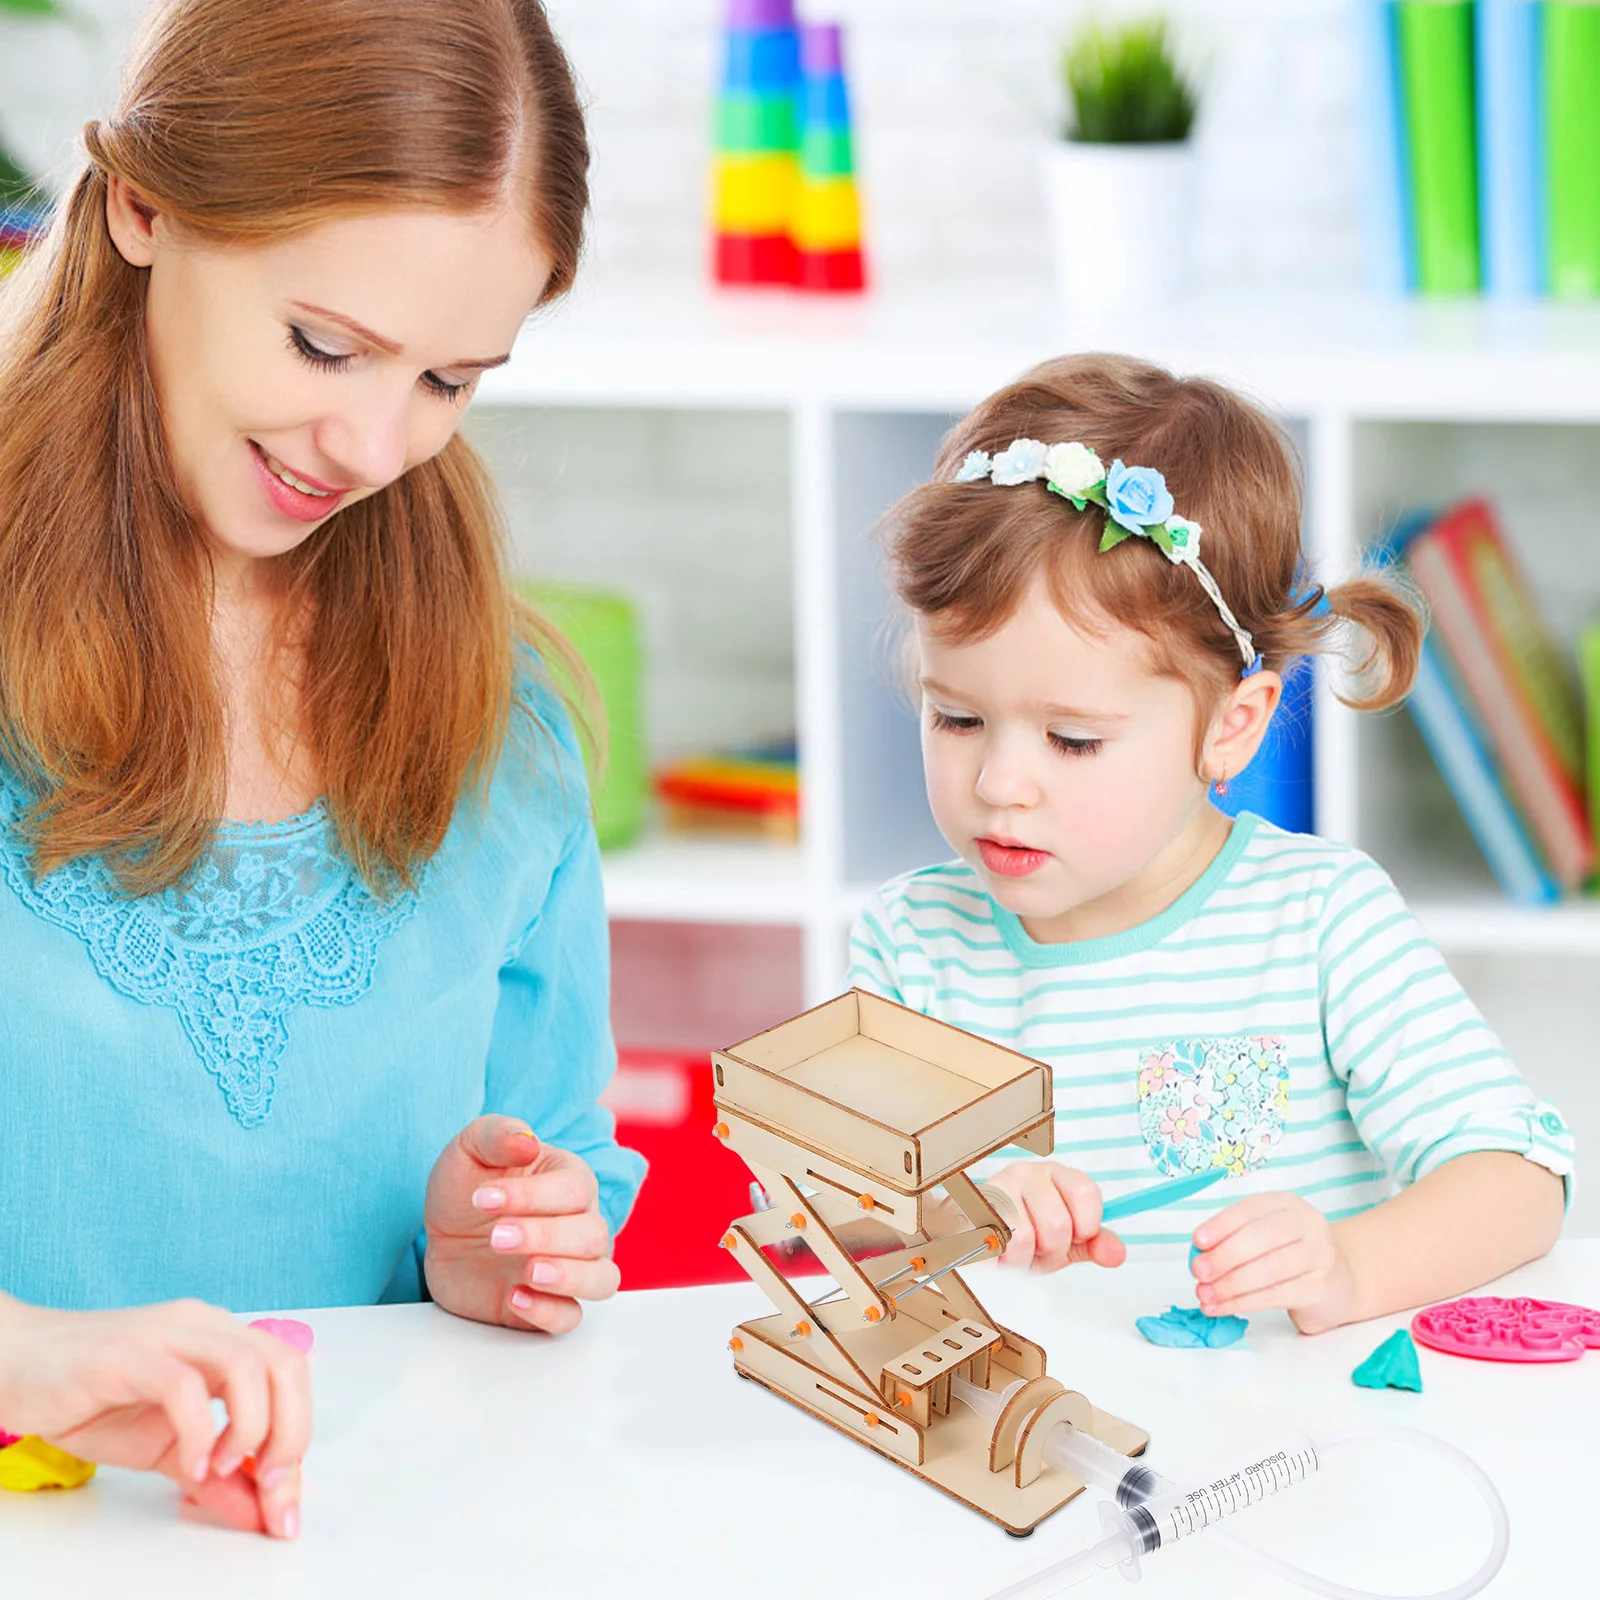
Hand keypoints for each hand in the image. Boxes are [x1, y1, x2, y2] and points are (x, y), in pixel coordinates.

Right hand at [0, 1296, 308, 1536]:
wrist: (16, 1366)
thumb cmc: (93, 1397)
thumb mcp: (164, 1447)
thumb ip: (212, 1476)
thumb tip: (257, 1513)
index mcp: (224, 1340)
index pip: (290, 1381)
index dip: (298, 1446)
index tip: (286, 1511)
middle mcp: (207, 1328)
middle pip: (286, 1365)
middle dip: (292, 1433)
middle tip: (270, 1485)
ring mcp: (170, 1335)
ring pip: (248, 1364)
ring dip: (252, 1428)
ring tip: (222, 1470)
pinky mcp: (128, 1355)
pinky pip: (183, 1385)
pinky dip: (199, 1430)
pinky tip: (189, 1465)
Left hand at [423, 1115, 618, 1334]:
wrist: (444, 1235)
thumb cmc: (467, 1185)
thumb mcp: (470, 1149)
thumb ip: (498, 1134)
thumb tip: (528, 1140)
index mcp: (571, 1181)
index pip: (574, 1190)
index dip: (532, 1196)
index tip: (482, 1198)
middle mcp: (580, 1224)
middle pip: (593, 1235)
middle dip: (545, 1236)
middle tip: (496, 1236)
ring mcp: (568, 1268)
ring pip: (602, 1279)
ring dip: (569, 1276)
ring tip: (528, 1272)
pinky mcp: (547, 1305)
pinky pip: (571, 1317)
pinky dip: (549, 1312)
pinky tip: (514, 1297)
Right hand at [984, 1161, 1125, 1271]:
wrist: (979, 1239)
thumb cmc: (1025, 1236)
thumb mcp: (1067, 1241)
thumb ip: (1094, 1244)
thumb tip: (1117, 1253)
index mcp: (1056, 1175)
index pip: (1086, 1191)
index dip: (1086, 1226)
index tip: (1076, 1236)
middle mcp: (1026, 1173)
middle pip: (1058, 1223)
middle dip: (1052, 1249)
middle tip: (1040, 1247)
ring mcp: (997, 1188)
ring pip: (1026, 1237)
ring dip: (1024, 1258)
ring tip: (1018, 1250)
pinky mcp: (973, 1210)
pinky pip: (996, 1245)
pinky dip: (1003, 1260)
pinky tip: (1001, 1253)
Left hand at [1192, 1192, 1357, 1331]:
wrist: (1339, 1282)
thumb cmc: (1291, 1256)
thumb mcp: (1265, 1238)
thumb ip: (1234, 1240)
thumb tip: (1199, 1255)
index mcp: (1287, 1204)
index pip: (1250, 1210)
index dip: (1221, 1225)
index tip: (1197, 1241)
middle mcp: (1307, 1224)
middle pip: (1260, 1237)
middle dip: (1224, 1256)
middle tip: (1199, 1272)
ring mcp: (1320, 1254)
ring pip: (1268, 1269)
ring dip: (1230, 1284)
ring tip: (1205, 1295)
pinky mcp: (1322, 1286)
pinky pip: (1276, 1295)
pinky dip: (1244, 1302)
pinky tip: (1224, 1307)